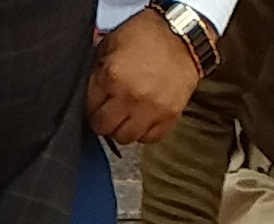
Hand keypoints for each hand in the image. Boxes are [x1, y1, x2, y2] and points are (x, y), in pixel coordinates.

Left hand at [90, 7, 198, 143]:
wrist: (183, 35)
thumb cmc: (146, 36)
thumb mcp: (111, 44)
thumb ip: (98, 71)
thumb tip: (92, 94)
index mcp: (112, 77)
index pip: (91, 110)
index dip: (92, 107)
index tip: (98, 104)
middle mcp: (131, 97)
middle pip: (106, 129)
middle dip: (105, 121)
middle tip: (110, 112)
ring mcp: (151, 109)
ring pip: (127, 138)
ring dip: (124, 128)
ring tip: (127, 116)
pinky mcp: (170, 116)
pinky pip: (150, 138)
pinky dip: (145, 131)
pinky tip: (144, 118)